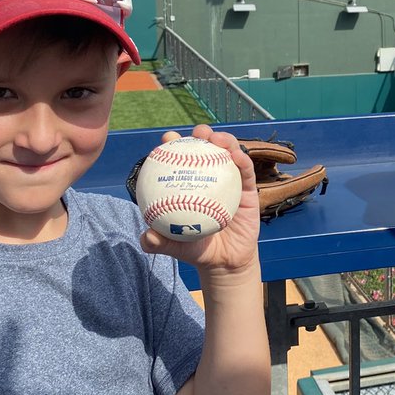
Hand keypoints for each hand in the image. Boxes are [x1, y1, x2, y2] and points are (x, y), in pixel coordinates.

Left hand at [139, 127, 261, 276]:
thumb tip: (146, 236)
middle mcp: (209, 178)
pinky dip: (242, 160)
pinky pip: (246, 172)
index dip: (173, 144)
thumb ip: (159, 242)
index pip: (181, 159)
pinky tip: (237, 156)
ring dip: (225, 140)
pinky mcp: (248, 188)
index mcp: (189, 184)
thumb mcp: (176, 246)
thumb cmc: (197, 249)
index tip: (168, 138)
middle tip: (198, 133)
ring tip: (218, 139)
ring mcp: (230, 181)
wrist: (225, 261)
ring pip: (228, 154)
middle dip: (202, 133)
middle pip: (206, 149)